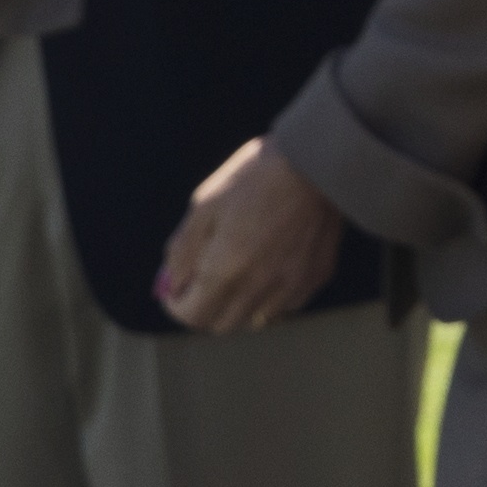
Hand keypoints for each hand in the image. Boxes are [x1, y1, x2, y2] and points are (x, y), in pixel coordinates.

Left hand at [155, 136, 341, 331]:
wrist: (316, 161)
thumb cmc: (254, 177)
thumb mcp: (205, 205)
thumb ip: (183, 251)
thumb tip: (170, 284)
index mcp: (226, 272)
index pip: (193, 317)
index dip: (177, 305)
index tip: (175, 289)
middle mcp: (258, 291)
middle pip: (221, 324)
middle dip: (205, 307)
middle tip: (202, 279)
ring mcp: (291, 289)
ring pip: (254, 319)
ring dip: (238, 305)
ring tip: (238, 269)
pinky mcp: (315, 280)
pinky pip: (285, 305)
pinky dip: (269, 296)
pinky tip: (270, 265)